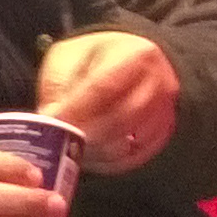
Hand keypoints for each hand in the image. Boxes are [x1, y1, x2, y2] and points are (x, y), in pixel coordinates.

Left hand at [36, 31, 177, 174]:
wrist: (127, 63)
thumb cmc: (94, 60)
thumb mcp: (70, 57)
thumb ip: (59, 84)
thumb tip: (50, 116)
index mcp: (138, 55)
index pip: (105, 87)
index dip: (77, 108)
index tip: (54, 120)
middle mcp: (161, 84)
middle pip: (121, 119)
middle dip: (86, 133)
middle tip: (59, 139)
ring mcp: (166, 112)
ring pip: (127, 144)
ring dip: (94, 150)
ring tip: (70, 145)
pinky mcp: (162, 136)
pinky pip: (133, 158)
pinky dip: (107, 162)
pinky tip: (88, 152)